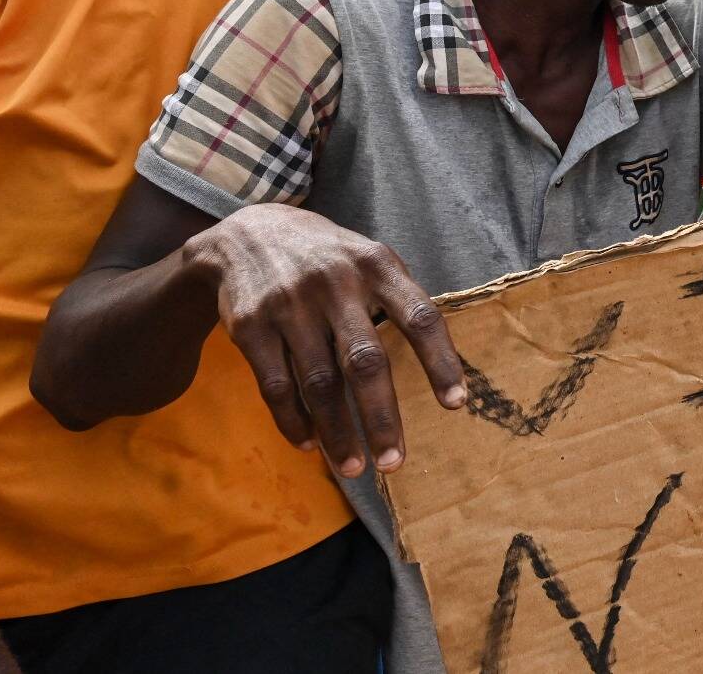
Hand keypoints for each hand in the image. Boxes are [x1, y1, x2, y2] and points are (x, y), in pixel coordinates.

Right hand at [181, 205, 464, 476]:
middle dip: (382, 418)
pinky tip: (311, 444)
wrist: (246, 234)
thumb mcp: (369, 260)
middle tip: (395, 462)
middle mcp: (336, 283)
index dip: (441, 361)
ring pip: (319, 383)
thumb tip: (441, 364)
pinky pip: (276, 386)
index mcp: (377, 265)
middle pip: (366, 362)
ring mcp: (290, 305)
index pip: (420, 317)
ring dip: (338, 433)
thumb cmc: (328, 259)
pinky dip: (294, 421)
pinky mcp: (251, 326)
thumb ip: (400, 300)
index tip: (456, 404)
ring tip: (354, 468)